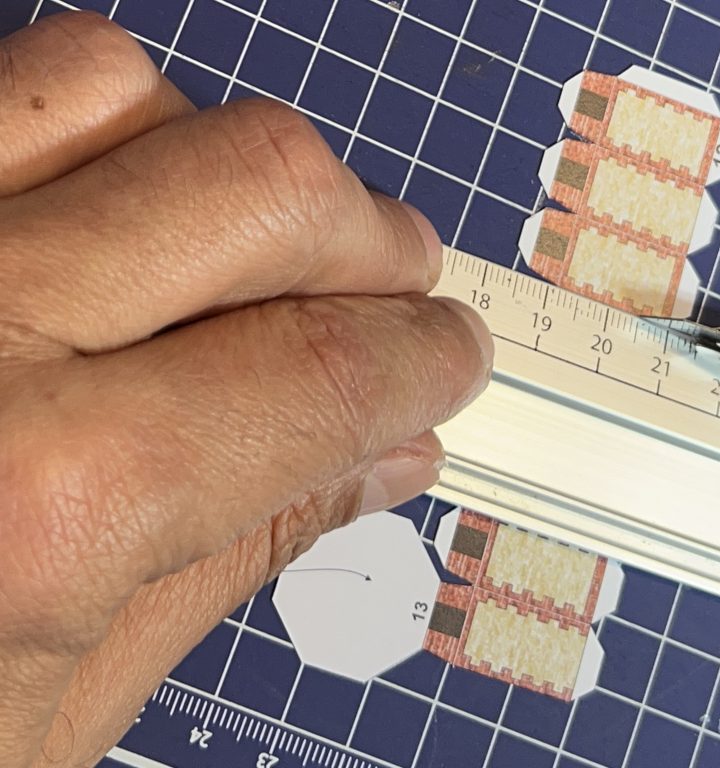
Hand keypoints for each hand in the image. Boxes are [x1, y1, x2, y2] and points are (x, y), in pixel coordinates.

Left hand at [0, 12, 491, 765]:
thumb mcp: (60, 702)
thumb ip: (246, 544)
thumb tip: (390, 455)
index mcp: (30, 508)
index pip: (324, 372)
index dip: (424, 354)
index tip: (452, 353)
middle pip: (259, 187)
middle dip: (371, 239)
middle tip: (398, 287)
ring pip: (119, 86)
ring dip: (230, 165)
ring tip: (255, 248)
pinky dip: (95, 122)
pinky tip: (117, 213)